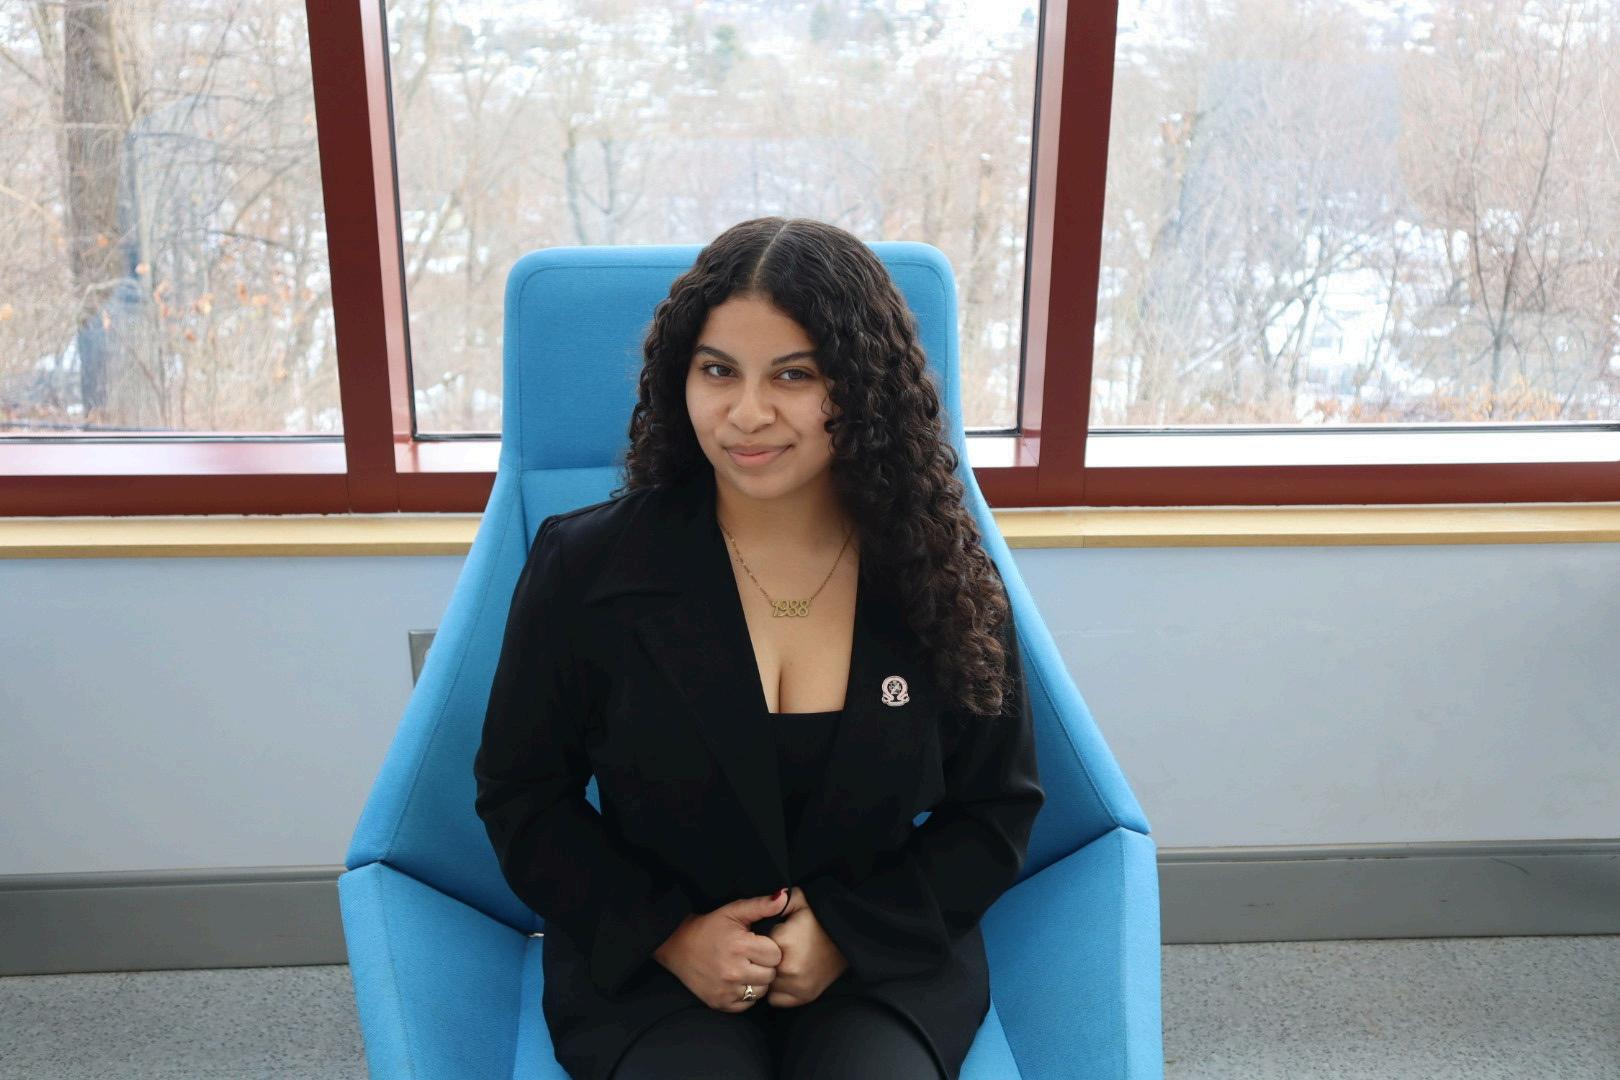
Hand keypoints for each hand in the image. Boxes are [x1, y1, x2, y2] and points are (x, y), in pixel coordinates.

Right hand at [652, 892, 787, 1010]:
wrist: (677, 946)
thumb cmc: (709, 927)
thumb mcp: (734, 911)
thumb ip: (761, 905)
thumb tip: (784, 897)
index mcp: (740, 946)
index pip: (776, 955)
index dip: (769, 948)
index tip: (758, 944)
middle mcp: (734, 971)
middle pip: (771, 975)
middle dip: (765, 965)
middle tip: (752, 957)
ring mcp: (726, 990)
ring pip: (761, 991)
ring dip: (757, 981)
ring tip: (745, 968)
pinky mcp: (720, 1003)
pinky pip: (747, 1004)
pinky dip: (745, 995)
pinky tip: (737, 981)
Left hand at [760, 885, 848, 1007]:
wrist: (849, 939)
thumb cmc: (821, 918)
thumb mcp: (800, 900)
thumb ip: (778, 899)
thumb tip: (768, 897)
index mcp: (783, 942)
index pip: (755, 945)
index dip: (761, 940)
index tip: (771, 936)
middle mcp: (787, 967)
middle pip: (759, 966)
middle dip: (763, 959)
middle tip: (778, 950)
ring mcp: (796, 985)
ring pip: (766, 984)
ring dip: (771, 975)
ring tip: (784, 962)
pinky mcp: (804, 996)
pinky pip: (776, 999)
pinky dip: (779, 990)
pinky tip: (787, 977)